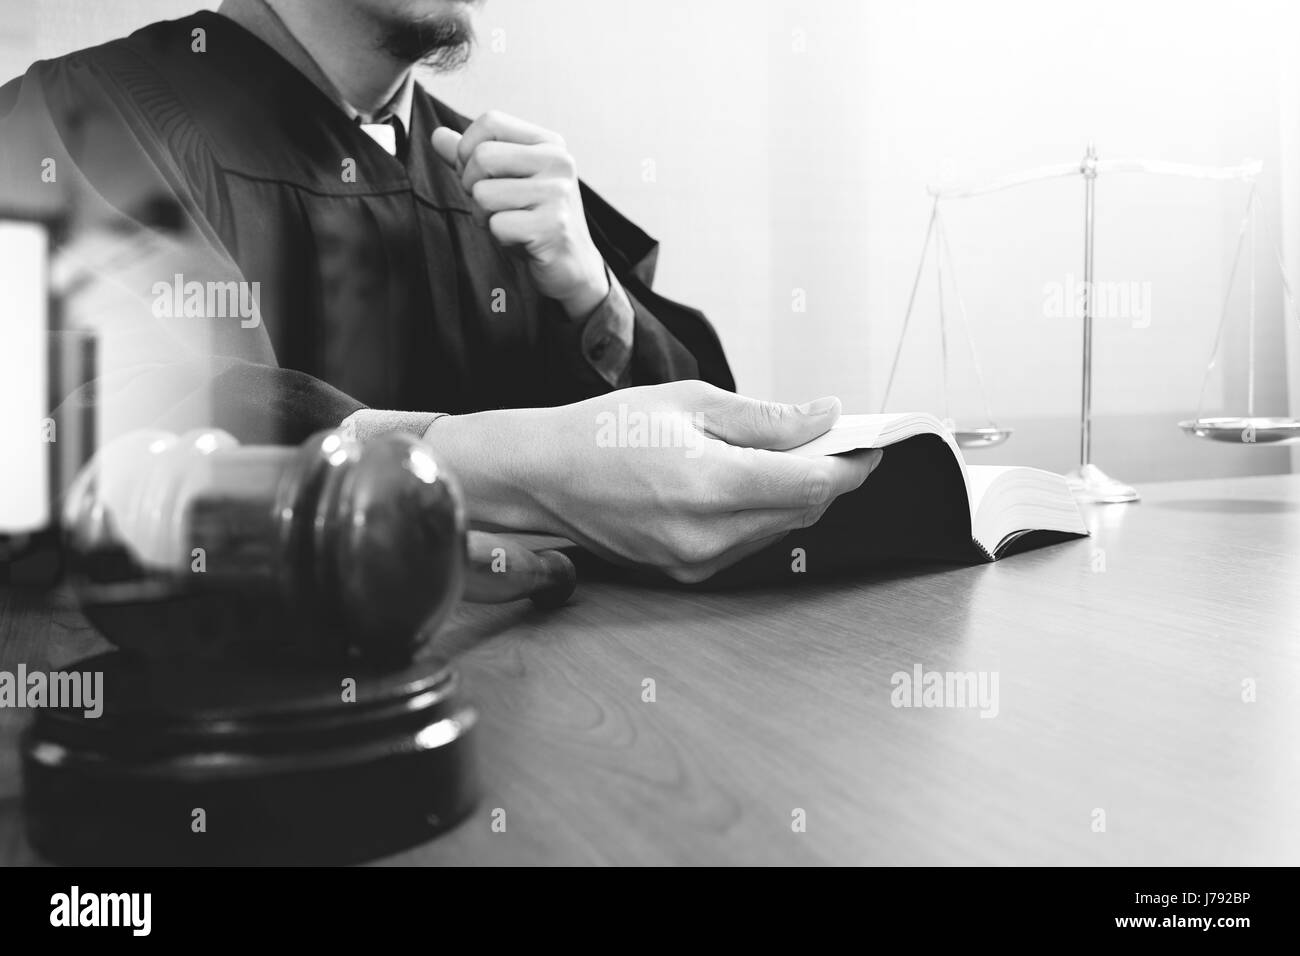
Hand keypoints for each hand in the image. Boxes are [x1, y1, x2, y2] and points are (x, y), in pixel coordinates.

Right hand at [427, 381, 884, 582]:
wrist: (542, 478)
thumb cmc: (605, 431)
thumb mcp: (690, 402)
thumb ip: (766, 418)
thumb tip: (824, 417)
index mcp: (713, 484)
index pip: (815, 484)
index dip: (851, 463)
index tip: (867, 443)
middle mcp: (710, 534)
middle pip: (805, 511)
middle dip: (826, 476)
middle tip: (828, 440)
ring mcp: (698, 561)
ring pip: (779, 530)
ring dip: (794, 496)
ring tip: (781, 456)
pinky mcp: (687, 573)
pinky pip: (747, 544)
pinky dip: (759, 514)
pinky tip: (741, 483)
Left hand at [431, 111, 609, 319]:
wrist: (571, 265)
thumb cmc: (533, 220)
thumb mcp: (502, 182)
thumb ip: (470, 158)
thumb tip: (438, 136)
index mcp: (548, 143)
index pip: (491, 121)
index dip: (469, 149)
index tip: (480, 175)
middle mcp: (558, 162)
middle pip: (482, 156)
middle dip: (472, 186)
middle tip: (494, 206)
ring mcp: (558, 193)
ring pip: (483, 194)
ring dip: (484, 215)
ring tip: (509, 223)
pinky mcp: (553, 226)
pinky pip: (497, 225)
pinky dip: (500, 237)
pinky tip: (521, 240)